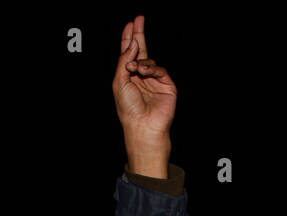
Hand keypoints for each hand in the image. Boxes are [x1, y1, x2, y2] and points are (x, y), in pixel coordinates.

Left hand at [113, 15, 174, 177]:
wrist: (143, 125)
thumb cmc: (128, 108)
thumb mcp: (119, 81)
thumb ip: (124, 61)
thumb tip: (133, 44)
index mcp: (128, 77)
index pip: (128, 54)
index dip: (129, 39)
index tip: (130, 24)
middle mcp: (141, 77)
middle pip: (141, 51)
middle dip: (139, 35)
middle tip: (138, 19)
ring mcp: (155, 81)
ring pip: (149, 60)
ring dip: (141, 60)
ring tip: (134, 68)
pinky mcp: (167, 85)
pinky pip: (160, 69)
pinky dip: (151, 68)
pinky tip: (143, 71)